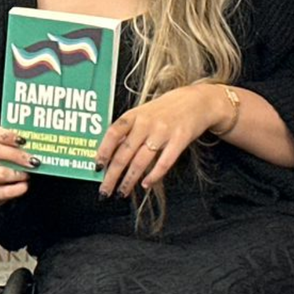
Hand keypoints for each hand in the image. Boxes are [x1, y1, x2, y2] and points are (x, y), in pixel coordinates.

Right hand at [0, 127, 34, 206]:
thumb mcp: (8, 154)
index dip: (6, 135)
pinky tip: (24, 186)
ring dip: (17, 173)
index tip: (23, 140)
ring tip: (28, 175)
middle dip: (15, 154)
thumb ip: (21, 147)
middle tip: (33, 160)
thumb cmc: (4, 166)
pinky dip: (15, 189)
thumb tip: (42, 141)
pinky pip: (3, 192)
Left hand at [95, 84, 225, 198]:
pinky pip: (164, 162)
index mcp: (134, 115)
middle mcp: (146, 123)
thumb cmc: (165, 110)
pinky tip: (145, 184)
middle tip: (104, 190)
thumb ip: (128, 131)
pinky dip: (153, 176)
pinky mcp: (180, 140)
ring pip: (141, 161)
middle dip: (112, 175)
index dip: (103, 151)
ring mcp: (163, 131)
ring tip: (122, 192)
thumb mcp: (142, 114)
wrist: (197, 101)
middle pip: (124, 153)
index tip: (96, 167)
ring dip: (129, 180)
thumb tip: (109, 154)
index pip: (113, 133)